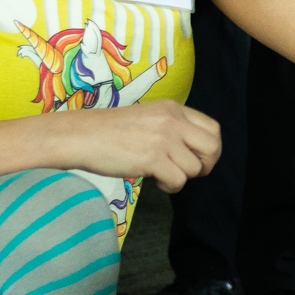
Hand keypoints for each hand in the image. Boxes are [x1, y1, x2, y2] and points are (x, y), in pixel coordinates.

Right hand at [62, 99, 222, 192]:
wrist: (81, 136)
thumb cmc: (110, 131)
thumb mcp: (148, 118)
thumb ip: (172, 127)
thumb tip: (193, 151)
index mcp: (173, 109)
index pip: (213, 128)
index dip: (209, 149)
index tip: (196, 158)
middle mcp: (172, 121)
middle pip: (213, 147)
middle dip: (205, 165)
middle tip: (187, 171)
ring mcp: (163, 139)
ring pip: (195, 168)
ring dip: (182, 177)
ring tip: (162, 174)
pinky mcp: (152, 158)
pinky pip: (179, 181)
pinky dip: (170, 186)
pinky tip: (156, 180)